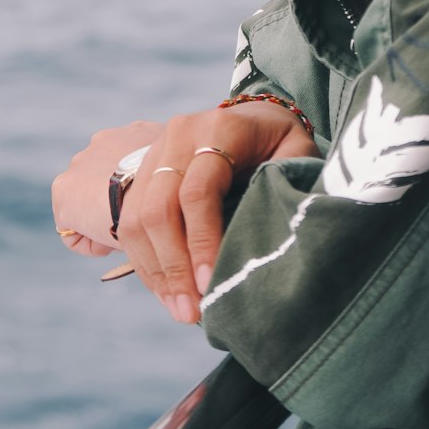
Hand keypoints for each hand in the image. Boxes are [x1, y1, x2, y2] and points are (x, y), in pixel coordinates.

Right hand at [54, 102, 318, 323]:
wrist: (254, 116)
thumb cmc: (281, 142)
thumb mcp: (297, 151)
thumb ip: (289, 181)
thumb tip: (274, 233)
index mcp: (219, 128)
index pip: (198, 192)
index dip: (202, 242)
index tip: (212, 286)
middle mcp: (179, 135)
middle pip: (160, 208)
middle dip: (174, 267)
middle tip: (192, 312)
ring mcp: (156, 151)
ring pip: (138, 218)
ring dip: (156, 271)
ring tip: (181, 310)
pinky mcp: (144, 171)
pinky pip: (130, 220)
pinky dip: (146, 262)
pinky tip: (167, 291)